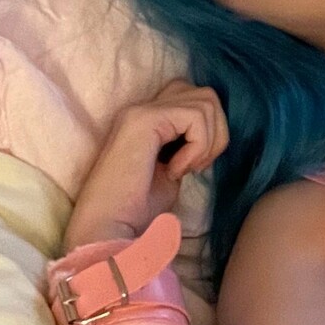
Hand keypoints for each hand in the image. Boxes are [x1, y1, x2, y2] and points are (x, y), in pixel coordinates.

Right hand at [63, 82, 228, 250]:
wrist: (108, 229)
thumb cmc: (137, 210)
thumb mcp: (173, 170)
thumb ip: (189, 146)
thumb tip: (215, 136)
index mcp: (146, 119)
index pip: (194, 99)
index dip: (208, 131)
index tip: (195, 165)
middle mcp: (141, 108)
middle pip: (205, 94)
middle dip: (217, 130)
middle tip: (197, 165)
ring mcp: (140, 110)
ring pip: (206, 101)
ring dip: (207, 141)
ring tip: (183, 169)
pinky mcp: (144, 119)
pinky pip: (195, 117)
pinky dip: (197, 147)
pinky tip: (175, 171)